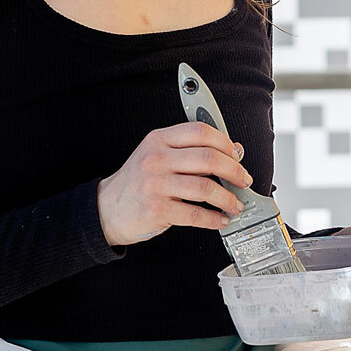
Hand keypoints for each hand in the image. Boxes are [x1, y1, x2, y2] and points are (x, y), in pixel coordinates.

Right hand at [98, 123, 252, 247]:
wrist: (107, 209)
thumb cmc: (136, 181)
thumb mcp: (157, 155)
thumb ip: (190, 150)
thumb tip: (233, 151)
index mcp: (159, 140)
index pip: (200, 131)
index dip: (225, 142)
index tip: (236, 155)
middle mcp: (157, 159)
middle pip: (208, 158)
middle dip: (234, 171)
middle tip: (243, 180)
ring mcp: (156, 185)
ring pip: (206, 188)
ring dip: (228, 198)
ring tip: (235, 204)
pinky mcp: (157, 209)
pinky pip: (196, 214)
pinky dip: (214, 219)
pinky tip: (220, 219)